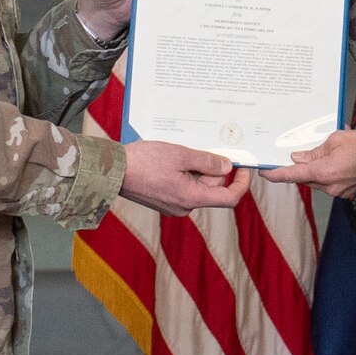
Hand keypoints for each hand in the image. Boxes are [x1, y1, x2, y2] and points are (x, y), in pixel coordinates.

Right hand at [122, 140, 250, 216]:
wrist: (112, 171)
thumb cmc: (143, 162)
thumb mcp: (180, 154)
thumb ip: (207, 162)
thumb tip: (227, 166)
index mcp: (191, 198)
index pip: (229, 198)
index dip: (241, 183)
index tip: (243, 167)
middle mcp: (184, 207)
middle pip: (212, 189)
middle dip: (211, 168)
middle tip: (201, 147)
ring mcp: (173, 206)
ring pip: (197, 186)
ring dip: (196, 169)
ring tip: (178, 152)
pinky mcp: (164, 201)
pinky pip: (184, 187)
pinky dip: (184, 173)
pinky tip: (170, 160)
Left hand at [259, 129, 355, 198]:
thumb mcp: (335, 140)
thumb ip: (314, 152)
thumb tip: (298, 158)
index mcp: (322, 172)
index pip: (291, 176)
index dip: (275, 175)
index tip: (264, 173)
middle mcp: (329, 186)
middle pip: (304, 179)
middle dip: (298, 169)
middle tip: (292, 157)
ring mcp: (339, 191)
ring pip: (317, 182)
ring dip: (314, 171)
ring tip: (323, 155)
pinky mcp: (347, 192)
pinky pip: (330, 184)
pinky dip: (327, 175)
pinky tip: (335, 163)